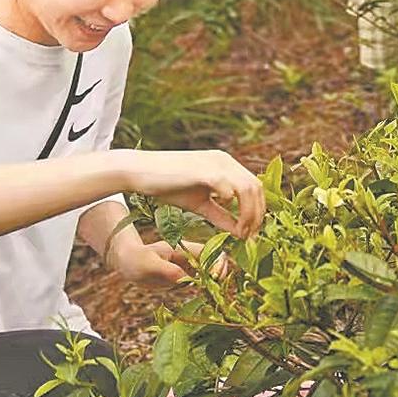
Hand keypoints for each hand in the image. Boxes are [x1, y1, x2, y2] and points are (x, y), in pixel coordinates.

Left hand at [106, 231, 232, 286]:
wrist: (126, 261)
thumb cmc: (136, 258)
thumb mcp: (149, 264)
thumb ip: (166, 270)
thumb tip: (184, 279)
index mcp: (185, 249)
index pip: (212, 252)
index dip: (218, 264)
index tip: (214, 278)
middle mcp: (190, 257)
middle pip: (216, 262)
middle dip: (220, 274)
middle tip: (214, 290)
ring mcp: (188, 267)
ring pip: (210, 273)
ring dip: (214, 284)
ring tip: (211, 296)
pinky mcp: (183, 278)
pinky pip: (200, 282)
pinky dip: (205, 289)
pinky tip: (203, 298)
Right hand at [123, 150, 265, 237]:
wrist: (139, 172)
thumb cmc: (168, 186)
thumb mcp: (200, 203)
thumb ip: (220, 214)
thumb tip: (241, 232)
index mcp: (225, 164)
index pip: (254, 186)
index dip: (258, 210)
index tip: (252, 232)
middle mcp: (224, 160)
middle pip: (256, 187)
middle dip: (257, 214)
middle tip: (250, 236)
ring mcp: (215, 163)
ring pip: (248, 187)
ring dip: (249, 213)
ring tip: (242, 233)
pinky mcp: (203, 170)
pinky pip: (228, 187)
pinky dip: (232, 206)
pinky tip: (225, 220)